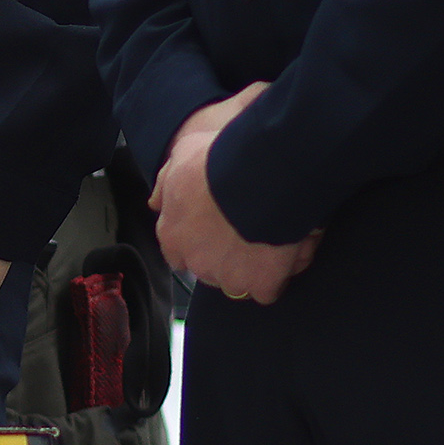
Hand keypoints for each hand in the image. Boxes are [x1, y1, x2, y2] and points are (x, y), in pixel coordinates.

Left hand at [150, 85, 320, 303]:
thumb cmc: (221, 159)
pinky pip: (268, 289)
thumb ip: (166, 183)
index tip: (218, 229)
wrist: (261, 170)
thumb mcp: (182, 155)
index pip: (180, 254)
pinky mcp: (260, 283)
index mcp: (174, 235)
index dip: (201, 242)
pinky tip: (287, 253)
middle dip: (226, 256)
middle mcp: (196, 261)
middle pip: (210, 269)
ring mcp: (228, 275)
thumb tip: (156, 202)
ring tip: (272, 238)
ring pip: (238, 282)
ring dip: (252, 267)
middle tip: (248, 229)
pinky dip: (278, 275)